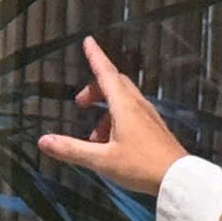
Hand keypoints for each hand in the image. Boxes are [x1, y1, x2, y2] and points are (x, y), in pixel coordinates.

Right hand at [35, 37, 189, 197]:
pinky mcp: (154, 128)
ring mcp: (148, 115)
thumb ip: (71, 149)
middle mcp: (137, 105)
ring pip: (123, 100)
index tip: (88, 41)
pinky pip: (132, 113)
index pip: (106, 73)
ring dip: (105, 110)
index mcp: (124, 105)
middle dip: (95, 88)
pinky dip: (116, 120)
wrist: (178, 179)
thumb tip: (43, 141)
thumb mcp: (101, 160)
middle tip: (80, 103)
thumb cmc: (140, 166)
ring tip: (92, 137)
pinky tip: (110, 144)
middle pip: (114, 83)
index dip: (95, 56)